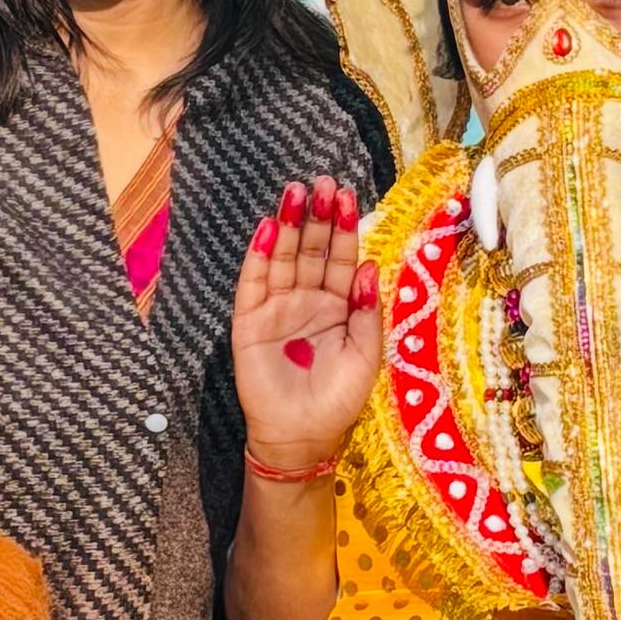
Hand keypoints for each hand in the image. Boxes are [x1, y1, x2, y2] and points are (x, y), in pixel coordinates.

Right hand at [230, 175, 381, 476]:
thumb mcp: (366, 355)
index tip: (346, 195)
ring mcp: (278, 308)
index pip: (343, 258)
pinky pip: (254, 282)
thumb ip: (367, 310)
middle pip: (313, 248)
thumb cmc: (337, 399)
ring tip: (295, 192)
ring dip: (288, 224)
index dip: (344, 227)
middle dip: (317, 215)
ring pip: (283, 257)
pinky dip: (259, 255)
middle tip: (322, 182)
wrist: (299, 437)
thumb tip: (371, 266)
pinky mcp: (249, 321)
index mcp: (339, 305)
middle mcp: (308, 299)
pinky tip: (267, 229)